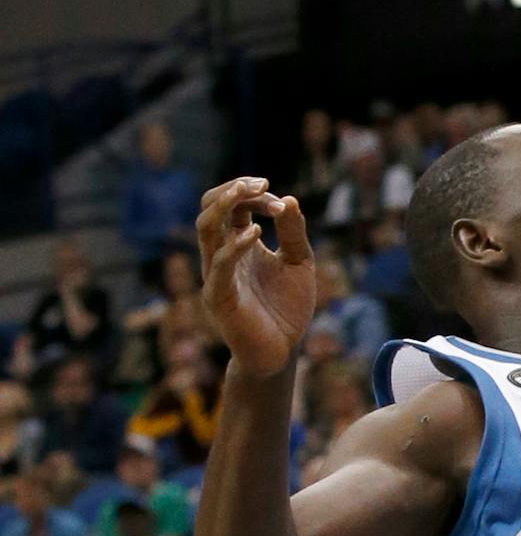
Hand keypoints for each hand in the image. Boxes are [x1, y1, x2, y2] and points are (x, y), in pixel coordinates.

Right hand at [197, 180, 315, 377]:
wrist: (282, 352)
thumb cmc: (287, 308)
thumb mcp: (299, 263)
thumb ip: (294, 234)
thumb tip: (290, 199)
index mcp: (239, 244)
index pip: (234, 206)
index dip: (254, 195)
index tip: (281, 201)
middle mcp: (221, 255)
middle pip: (210, 209)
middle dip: (232, 191)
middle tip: (260, 183)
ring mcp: (216, 275)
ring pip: (206, 230)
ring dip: (224, 206)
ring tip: (246, 192)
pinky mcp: (219, 297)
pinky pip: (219, 265)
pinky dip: (235, 245)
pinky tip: (256, 233)